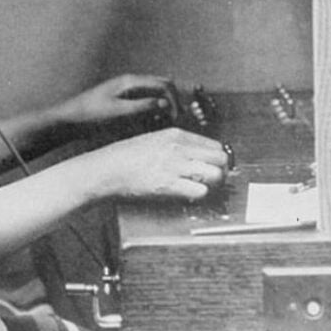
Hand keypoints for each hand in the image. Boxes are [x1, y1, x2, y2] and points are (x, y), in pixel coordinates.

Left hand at [54, 74, 174, 133]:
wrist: (70, 119)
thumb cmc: (91, 114)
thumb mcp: (118, 112)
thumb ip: (142, 107)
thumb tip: (165, 103)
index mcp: (130, 81)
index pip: (163, 84)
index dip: (174, 100)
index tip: (176, 118)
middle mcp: (131, 83)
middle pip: (162, 85)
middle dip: (173, 100)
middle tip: (176, 118)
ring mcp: (128, 91)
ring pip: (155, 93)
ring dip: (164, 105)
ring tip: (166, 121)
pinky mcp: (124, 101)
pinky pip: (145, 101)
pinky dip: (154, 110)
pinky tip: (153, 121)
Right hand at [85, 127, 230, 201]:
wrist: (109, 168)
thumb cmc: (128, 155)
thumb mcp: (155, 139)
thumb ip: (178, 145)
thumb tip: (199, 155)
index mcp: (177, 134)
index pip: (215, 144)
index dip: (219, 158)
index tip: (216, 166)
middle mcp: (179, 148)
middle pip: (221, 159)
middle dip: (221, 171)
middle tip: (214, 179)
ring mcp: (175, 166)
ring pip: (216, 175)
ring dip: (213, 184)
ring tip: (203, 187)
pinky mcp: (169, 185)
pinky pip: (200, 191)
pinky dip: (199, 195)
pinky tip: (190, 194)